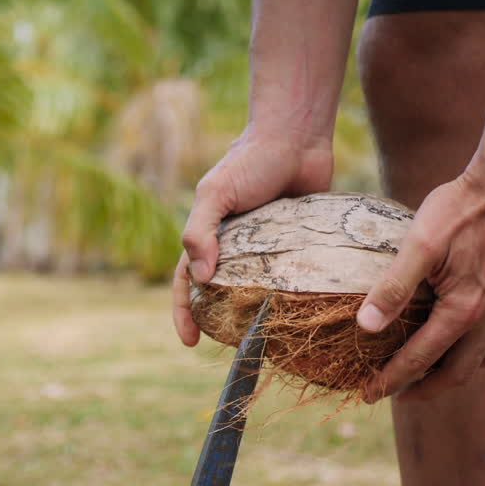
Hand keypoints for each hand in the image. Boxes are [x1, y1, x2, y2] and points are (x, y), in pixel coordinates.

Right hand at [173, 128, 332, 345]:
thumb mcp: (216, 194)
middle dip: (220, 322)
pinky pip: (292, 276)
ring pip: (257, 289)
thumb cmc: (251, 161)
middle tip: (233, 349)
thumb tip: (202, 279)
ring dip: (257, 314)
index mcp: (208, 234)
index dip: (184, 312)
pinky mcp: (297, 244)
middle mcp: (235, 244)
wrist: (297, 136)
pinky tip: (300, 315)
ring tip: (267, 340)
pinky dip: (292, 296)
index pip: (186, 281)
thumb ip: (201, 232)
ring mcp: (267, 246)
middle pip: (221, 292)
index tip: (190, 342)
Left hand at [356, 167, 484, 401]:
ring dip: (449, 374)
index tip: (366, 395)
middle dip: (422, 389)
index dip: (391, 381)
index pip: (420, 360)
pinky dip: (470, 353)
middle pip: (456, 375)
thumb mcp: (420, 244)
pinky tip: (452, 341)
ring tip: (420, 373)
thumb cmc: (462, 208)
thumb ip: (393, 287)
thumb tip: (364, 327)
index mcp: (464, 311)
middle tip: (391, 393)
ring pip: (479, 361)